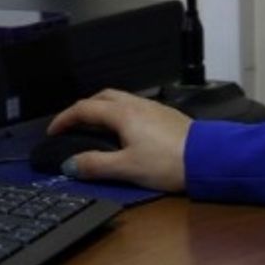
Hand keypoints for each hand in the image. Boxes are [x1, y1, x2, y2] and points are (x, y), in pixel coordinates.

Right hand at [48, 89, 192, 191]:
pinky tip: (128, 130)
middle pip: (102, 97)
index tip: (53, 132)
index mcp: (121, 114)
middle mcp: (136, 105)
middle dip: (84, 108)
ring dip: (103, 108)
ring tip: (98, 126)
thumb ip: (95, 165)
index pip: (83, 109)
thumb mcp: (127, 168)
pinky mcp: (167, 116)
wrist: (211, 159)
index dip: (64, 119)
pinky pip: (136, 107)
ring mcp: (154, 108)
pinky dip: (121, 113)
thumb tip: (69, 165)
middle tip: (74, 124)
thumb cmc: (169, 162)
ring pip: (120, 99)